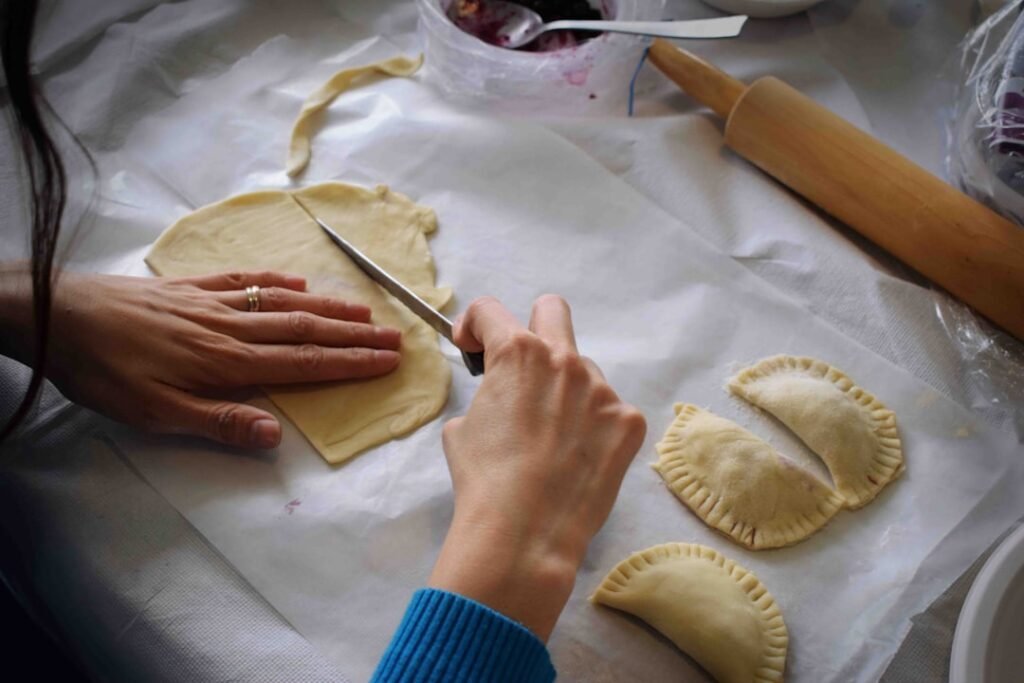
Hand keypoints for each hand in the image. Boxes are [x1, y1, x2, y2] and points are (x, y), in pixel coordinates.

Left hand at [16, 269, 401, 447]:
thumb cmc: (104, 372)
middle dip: (353, 335)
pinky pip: (244, 280)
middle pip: (304, 329)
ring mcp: (212, 302)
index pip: (302, 363)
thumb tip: (275, 436)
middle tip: (394, 335)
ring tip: (363, 310)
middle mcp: (230, 327)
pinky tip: (297, 283)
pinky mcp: (190, 287)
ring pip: (282, 303)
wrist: (58, 316)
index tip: (387, 361)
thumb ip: (217, 421)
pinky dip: (277, 281)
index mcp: (227, 362)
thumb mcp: (153, 413)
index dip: (349, 362)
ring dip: (328, 307)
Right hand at [427, 295, 645, 640]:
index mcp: (516, 353)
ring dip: (566, 392)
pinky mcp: (628, 422)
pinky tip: (577, 459)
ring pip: (583, 372)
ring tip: (551, 440)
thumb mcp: (460, 429)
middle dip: (532, 328)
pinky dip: (592, 427)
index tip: (473, 349)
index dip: (473, 326)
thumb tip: (498, 399)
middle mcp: (564, 360)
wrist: (525, 534)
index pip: (490, 310)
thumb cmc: (484, 481)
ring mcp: (602, 390)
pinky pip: (608, 411)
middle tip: (523, 367)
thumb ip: (485, 396)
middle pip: (552, 311)